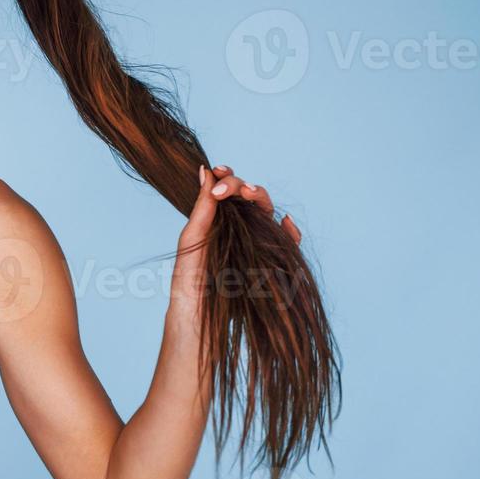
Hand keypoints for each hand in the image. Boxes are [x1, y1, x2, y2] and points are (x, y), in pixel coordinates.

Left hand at [172, 163, 300, 308]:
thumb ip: (202, 205)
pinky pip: (288, 242)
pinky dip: (291, 232)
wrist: (198, 309)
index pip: (228, 190)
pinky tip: (285, 224)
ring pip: (268, 212)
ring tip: (250, 195)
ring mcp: (255, 241)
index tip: (219, 170)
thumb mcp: (192, 237)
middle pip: (250, 196)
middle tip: (231, 190)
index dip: (228, 177)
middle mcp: (239, 226)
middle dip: (242, 186)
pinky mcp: (269, 259)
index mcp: (219, 218)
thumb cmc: (189, 275)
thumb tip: (206, 169)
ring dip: (262, 199)